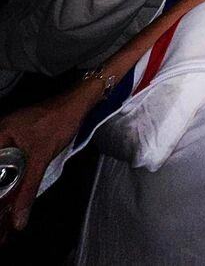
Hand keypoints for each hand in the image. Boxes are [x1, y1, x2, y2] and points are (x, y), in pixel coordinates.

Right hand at [0, 86, 95, 231]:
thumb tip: (18, 220)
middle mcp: (2, 132)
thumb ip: (27, 188)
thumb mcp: (41, 157)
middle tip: (4, 209)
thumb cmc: (59, 123)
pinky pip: (12, 159)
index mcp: (1, 133)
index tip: (1, 200)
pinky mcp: (23, 137)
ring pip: (4, 164)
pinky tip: (16, 187)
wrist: (79, 102)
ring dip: (6, 182)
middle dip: (2, 186)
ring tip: (8, 205)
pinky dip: (13, 173)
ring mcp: (13, 134)